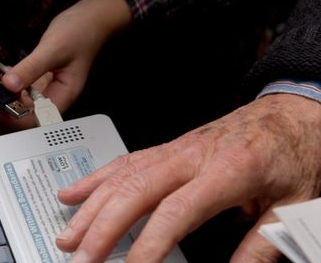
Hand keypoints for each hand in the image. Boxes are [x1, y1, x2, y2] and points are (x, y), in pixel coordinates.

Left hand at [0, 0, 131, 128]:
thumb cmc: (81, 32)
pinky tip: (0, 71)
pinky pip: (22, 86)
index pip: (38, 119)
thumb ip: (32, 67)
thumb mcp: (54, 48)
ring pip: (23, 100)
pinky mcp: (41, 78)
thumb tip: (10, 84)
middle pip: (28, 113)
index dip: (16, 118)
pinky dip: (10, 81)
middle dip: (7, 106)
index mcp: (64, 95)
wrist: (91, 17)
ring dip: (6, 93)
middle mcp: (55, 95)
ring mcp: (47, 87)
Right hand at [56, 93, 320, 262]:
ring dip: (90, 207)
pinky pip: (123, 161)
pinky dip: (95, 179)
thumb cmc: (292, 153)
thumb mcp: (291, 205)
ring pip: (122, 176)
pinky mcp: (167, 148)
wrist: (291, 112)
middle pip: (135, 191)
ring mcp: (175, 149)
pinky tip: (75, 193)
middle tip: (80, 257)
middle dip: (101, 228)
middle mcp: (191, 156)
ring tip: (68, 235)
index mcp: (227, 171)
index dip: (148, 245)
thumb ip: (259, 245)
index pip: (176, 212)